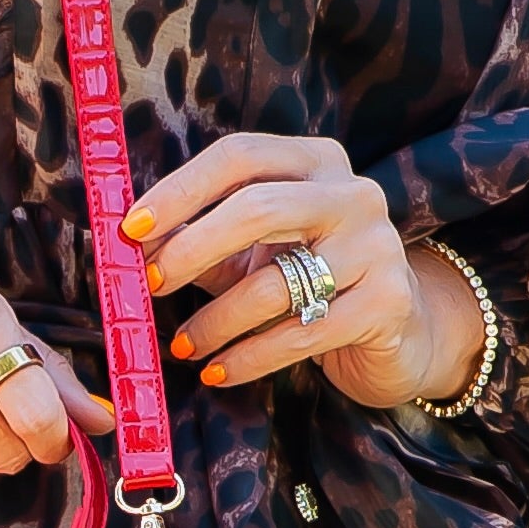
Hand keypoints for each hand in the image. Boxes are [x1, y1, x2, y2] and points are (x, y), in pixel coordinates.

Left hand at [122, 135, 484, 409]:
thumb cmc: (306, 277)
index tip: (132, 228)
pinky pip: (300, 335)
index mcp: (316, 160)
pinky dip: (247, 357)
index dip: (181, 189)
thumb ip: (197, 238)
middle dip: (191, 248)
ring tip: (183, 345)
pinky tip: (216, 371)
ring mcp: (378, 247)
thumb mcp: (251, 249)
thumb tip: (129, 244)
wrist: (399, 330)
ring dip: (216, 320)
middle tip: (150, 284)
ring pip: (276, 282)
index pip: (240, 156)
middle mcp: (354, 194)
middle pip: (258, 208)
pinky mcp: (388, 304)